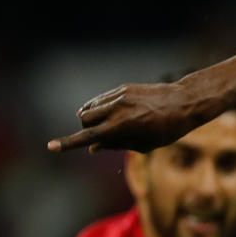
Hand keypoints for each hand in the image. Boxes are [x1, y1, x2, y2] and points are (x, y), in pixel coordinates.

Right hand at [46, 78, 231, 154]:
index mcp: (122, 127)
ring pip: (89, 109)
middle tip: (101, 139)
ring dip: (91, 119)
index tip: (51, 147)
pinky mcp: (122, 89)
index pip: (88, 137)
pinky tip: (105, 113)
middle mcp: (117, 110)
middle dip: (87, 131)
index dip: (68, 144)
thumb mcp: (145, 144)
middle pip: (84, 121)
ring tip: (106, 126)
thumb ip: (117, 145)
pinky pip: (100, 100)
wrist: (184, 102)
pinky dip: (98, 108)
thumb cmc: (168, 129)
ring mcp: (118, 97)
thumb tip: (93, 147)